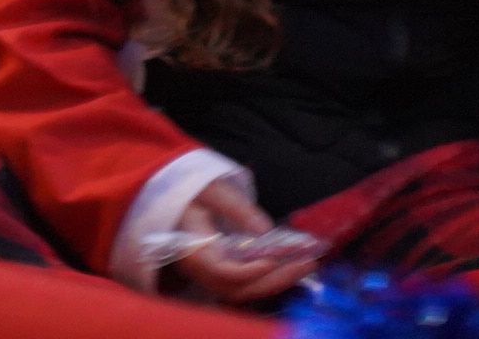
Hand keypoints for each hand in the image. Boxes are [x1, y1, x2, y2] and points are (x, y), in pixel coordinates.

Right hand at [165, 180, 317, 305]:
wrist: (172, 192)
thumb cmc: (189, 188)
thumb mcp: (211, 189)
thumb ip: (237, 208)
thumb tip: (266, 231)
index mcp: (191, 247)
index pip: (221, 271)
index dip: (248, 270)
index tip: (272, 258)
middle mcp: (200, 268)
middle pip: (238, 288)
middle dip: (275, 279)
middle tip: (306, 263)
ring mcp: (211, 274)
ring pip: (245, 291)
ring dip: (277, 281)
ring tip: (306, 264)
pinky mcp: (223, 272)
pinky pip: (247, 284)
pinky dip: (270, 277)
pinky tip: (292, 264)